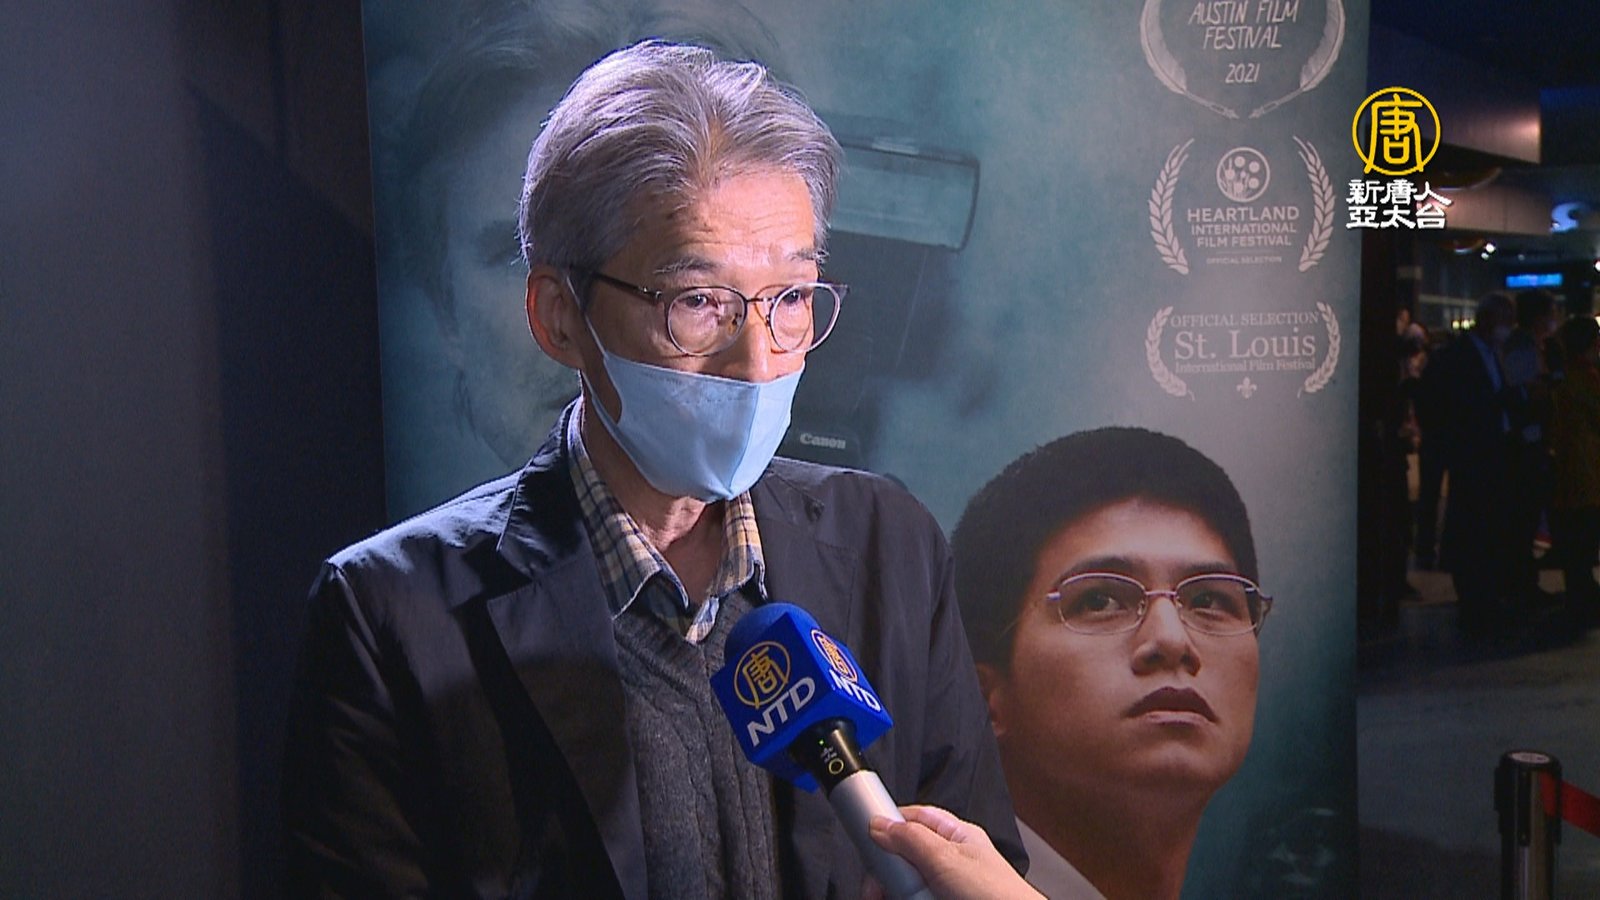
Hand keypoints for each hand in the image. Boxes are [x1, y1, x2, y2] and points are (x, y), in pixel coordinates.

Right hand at [867, 805, 1042, 899]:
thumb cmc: (995, 894)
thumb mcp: (946, 859)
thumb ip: (911, 839)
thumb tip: (879, 824)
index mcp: (955, 836)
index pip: (915, 817)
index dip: (890, 823)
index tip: (867, 838)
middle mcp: (948, 860)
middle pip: (903, 856)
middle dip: (887, 871)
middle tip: (876, 888)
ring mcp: (944, 886)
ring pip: (905, 884)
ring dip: (893, 892)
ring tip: (892, 899)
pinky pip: (914, 898)